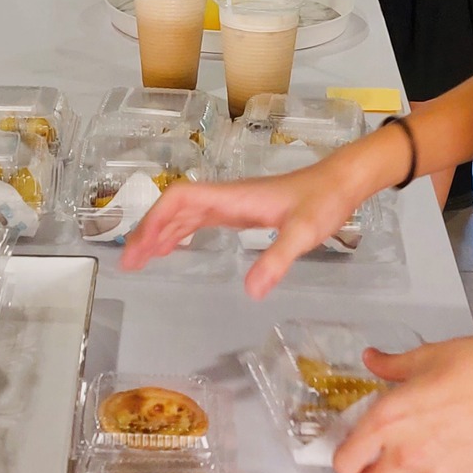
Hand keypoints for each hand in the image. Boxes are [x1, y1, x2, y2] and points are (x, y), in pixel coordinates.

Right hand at [119, 128, 406, 297]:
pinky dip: (181, 232)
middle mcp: (227, 197)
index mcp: (233, 197)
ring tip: (141, 259)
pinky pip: (201, 219)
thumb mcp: (304, 232)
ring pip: (185, 214)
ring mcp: (233, 203)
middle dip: (149, 231)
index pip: (180, 199)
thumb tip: (251, 292)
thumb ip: (277, 259)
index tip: (139, 248)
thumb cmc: (324, 200)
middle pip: (174, 208)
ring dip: (161, 232)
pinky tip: (175, 247)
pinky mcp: (243, 211)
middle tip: (129, 263)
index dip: (155, 220)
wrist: (343, 181)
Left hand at [333, 335, 472, 472]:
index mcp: (385, 422)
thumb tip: (372, 359)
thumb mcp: (425, 357)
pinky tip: (458, 456)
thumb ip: (391, 366)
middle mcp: (404, 455)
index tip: (356, 452)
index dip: (347, 459)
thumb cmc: (472, 365)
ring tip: (419, 470)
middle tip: (383, 466)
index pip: (345, 463)